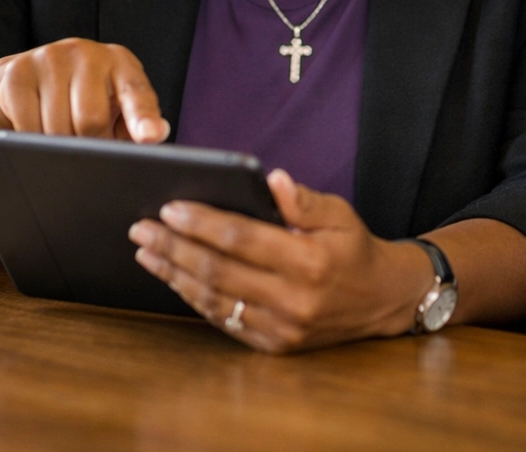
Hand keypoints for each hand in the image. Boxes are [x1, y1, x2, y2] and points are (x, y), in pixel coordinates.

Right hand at [0, 38, 169, 142]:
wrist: (28, 74)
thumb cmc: (84, 97)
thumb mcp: (116, 106)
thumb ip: (138, 123)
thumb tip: (155, 135)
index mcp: (120, 62)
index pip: (136, 93)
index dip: (143, 118)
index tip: (150, 137)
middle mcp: (86, 53)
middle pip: (91, 121)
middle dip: (90, 146)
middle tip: (88, 150)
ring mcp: (49, 58)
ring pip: (57, 129)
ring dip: (60, 147)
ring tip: (63, 137)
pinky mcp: (17, 73)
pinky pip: (27, 127)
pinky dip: (33, 141)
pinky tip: (37, 130)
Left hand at [128, 169, 431, 352]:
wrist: (382, 300)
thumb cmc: (354, 248)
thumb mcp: (339, 213)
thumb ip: (302, 199)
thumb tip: (271, 179)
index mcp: (310, 261)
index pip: (242, 238)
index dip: (202, 223)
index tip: (170, 208)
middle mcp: (294, 300)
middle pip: (218, 270)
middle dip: (174, 247)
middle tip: (142, 228)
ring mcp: (282, 328)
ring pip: (214, 299)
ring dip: (174, 274)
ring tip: (147, 251)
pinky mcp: (274, 345)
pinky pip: (223, 321)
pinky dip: (193, 299)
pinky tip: (174, 278)